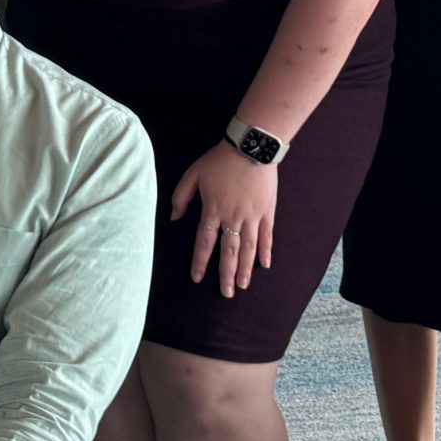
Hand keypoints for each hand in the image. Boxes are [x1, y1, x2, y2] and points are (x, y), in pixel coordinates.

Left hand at [170, 141, 277, 296]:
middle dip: (226, 275)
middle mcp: (233, 218)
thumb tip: (173, 218)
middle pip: (228, 252)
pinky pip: (267, 236)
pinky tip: (264, 265)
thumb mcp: (193, 174)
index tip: (197, 277)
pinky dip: (265, 251)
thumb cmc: (219, 160)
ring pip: (248, 249)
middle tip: (226, 294)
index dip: (200, 261)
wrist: (251, 147)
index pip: (204, 242)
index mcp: (213, 210)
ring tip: (242, 286)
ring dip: (245, 269)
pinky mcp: (268, 211)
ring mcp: (252, 216)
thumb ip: (181, 197)